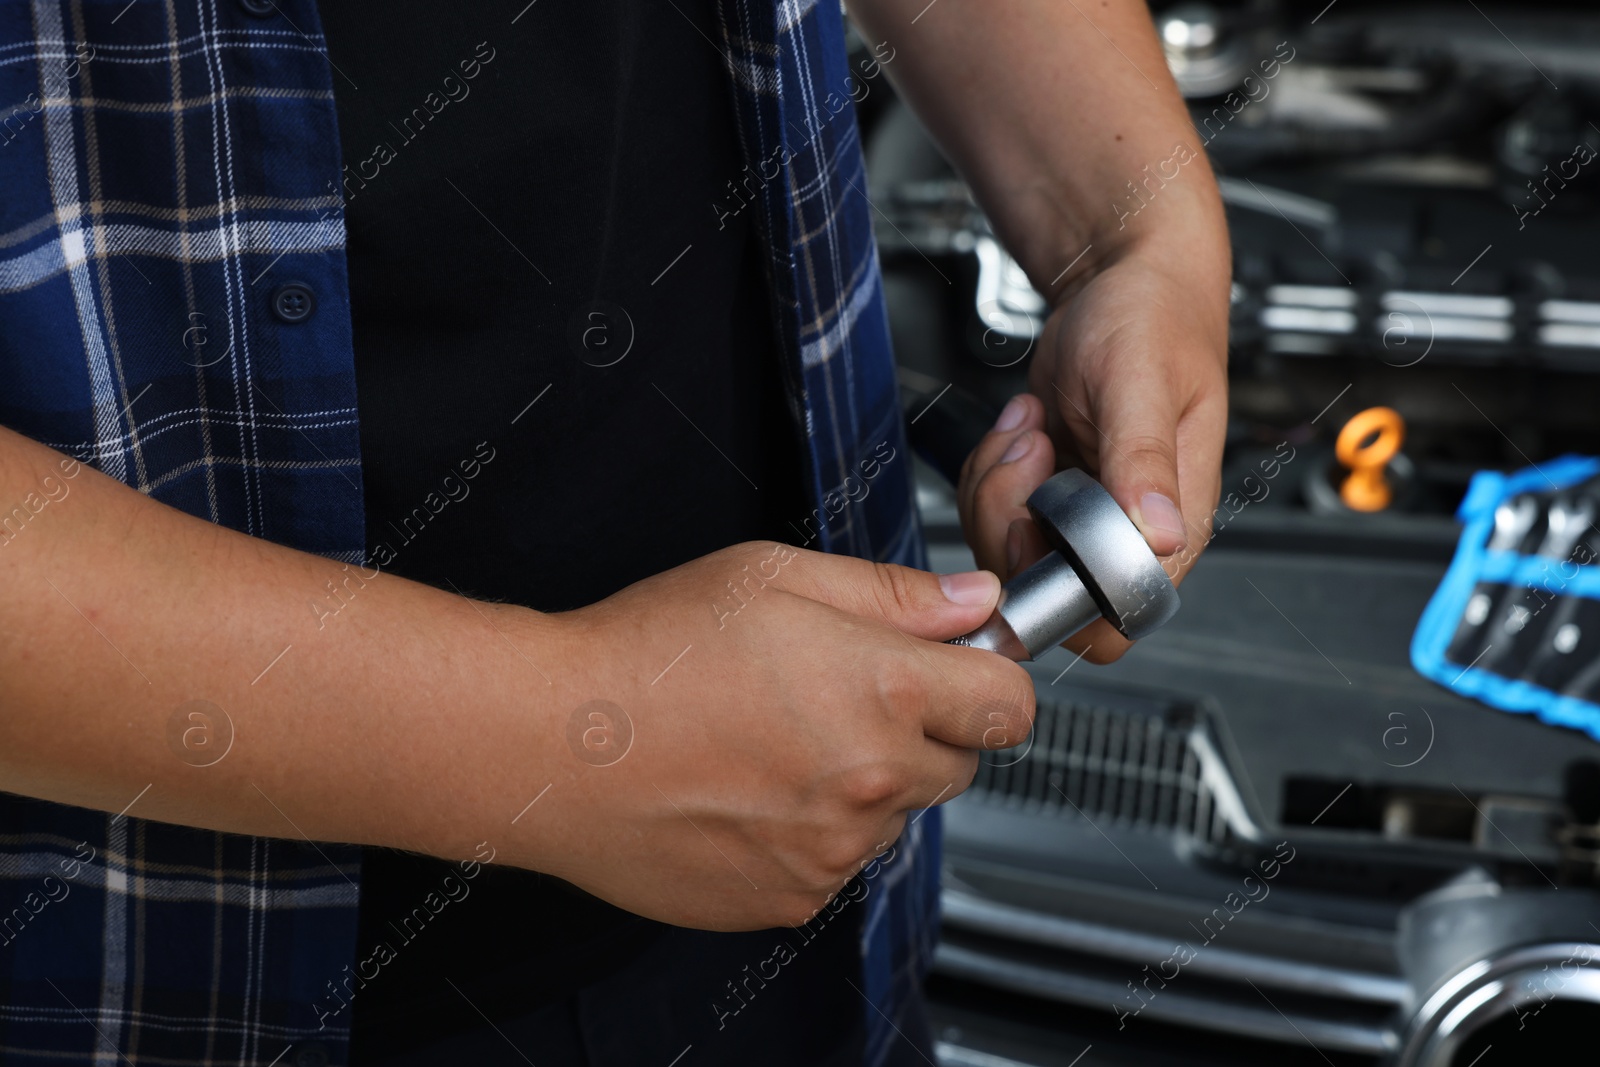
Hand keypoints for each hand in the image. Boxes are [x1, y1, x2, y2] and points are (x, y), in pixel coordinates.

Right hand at [528, 542, 1033, 930]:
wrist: (551, 746)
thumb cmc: (645, 653)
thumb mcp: (773, 576)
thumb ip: (894, 593)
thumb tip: (974, 604)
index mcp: (881, 689)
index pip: (1011, 704)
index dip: (985, 676)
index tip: (956, 667)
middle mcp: (871, 781)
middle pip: (960, 764)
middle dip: (920, 727)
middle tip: (836, 692)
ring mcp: (833, 851)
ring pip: (895, 816)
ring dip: (864, 783)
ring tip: (774, 741)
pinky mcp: (790, 897)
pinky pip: (837, 863)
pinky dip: (812, 832)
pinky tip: (748, 789)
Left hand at [959, 244, 1228, 662]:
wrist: (1124, 282)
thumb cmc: (1155, 320)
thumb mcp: (1142, 384)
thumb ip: (1144, 462)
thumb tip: (1159, 535)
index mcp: (1173, 522)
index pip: (1118, 616)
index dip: (1064, 592)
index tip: (1041, 523)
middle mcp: (1126, 531)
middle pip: (1044, 590)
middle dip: (1012, 523)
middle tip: (1032, 453)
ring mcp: (1081, 515)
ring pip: (1006, 554)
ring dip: (998, 487)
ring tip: (1033, 428)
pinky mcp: (1046, 494)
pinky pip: (991, 513)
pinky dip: (990, 469)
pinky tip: (1025, 426)